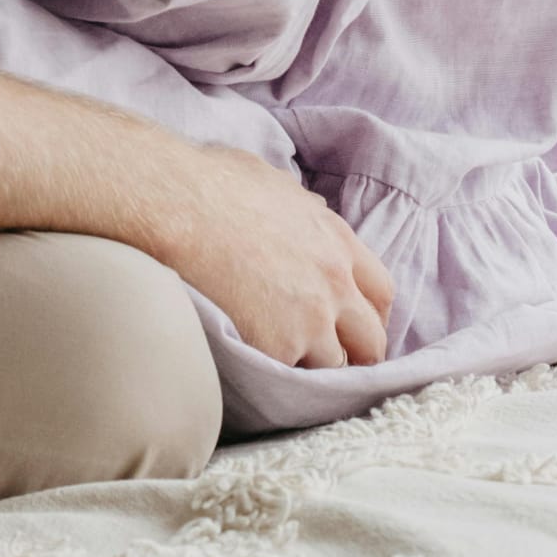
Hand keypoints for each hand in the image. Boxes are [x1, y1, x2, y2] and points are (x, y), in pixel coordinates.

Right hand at [164, 147, 394, 368]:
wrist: (177, 205)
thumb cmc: (212, 182)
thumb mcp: (273, 181)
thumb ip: (303, 206)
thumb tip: (311, 210)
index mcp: (336, 240)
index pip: (380, 291)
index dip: (371, 313)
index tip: (357, 325)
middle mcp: (334, 283)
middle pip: (371, 339)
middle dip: (358, 354)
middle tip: (337, 360)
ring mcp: (310, 319)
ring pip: (332, 365)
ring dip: (312, 365)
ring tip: (283, 360)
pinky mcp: (278, 347)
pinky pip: (287, 375)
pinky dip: (274, 372)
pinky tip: (253, 360)